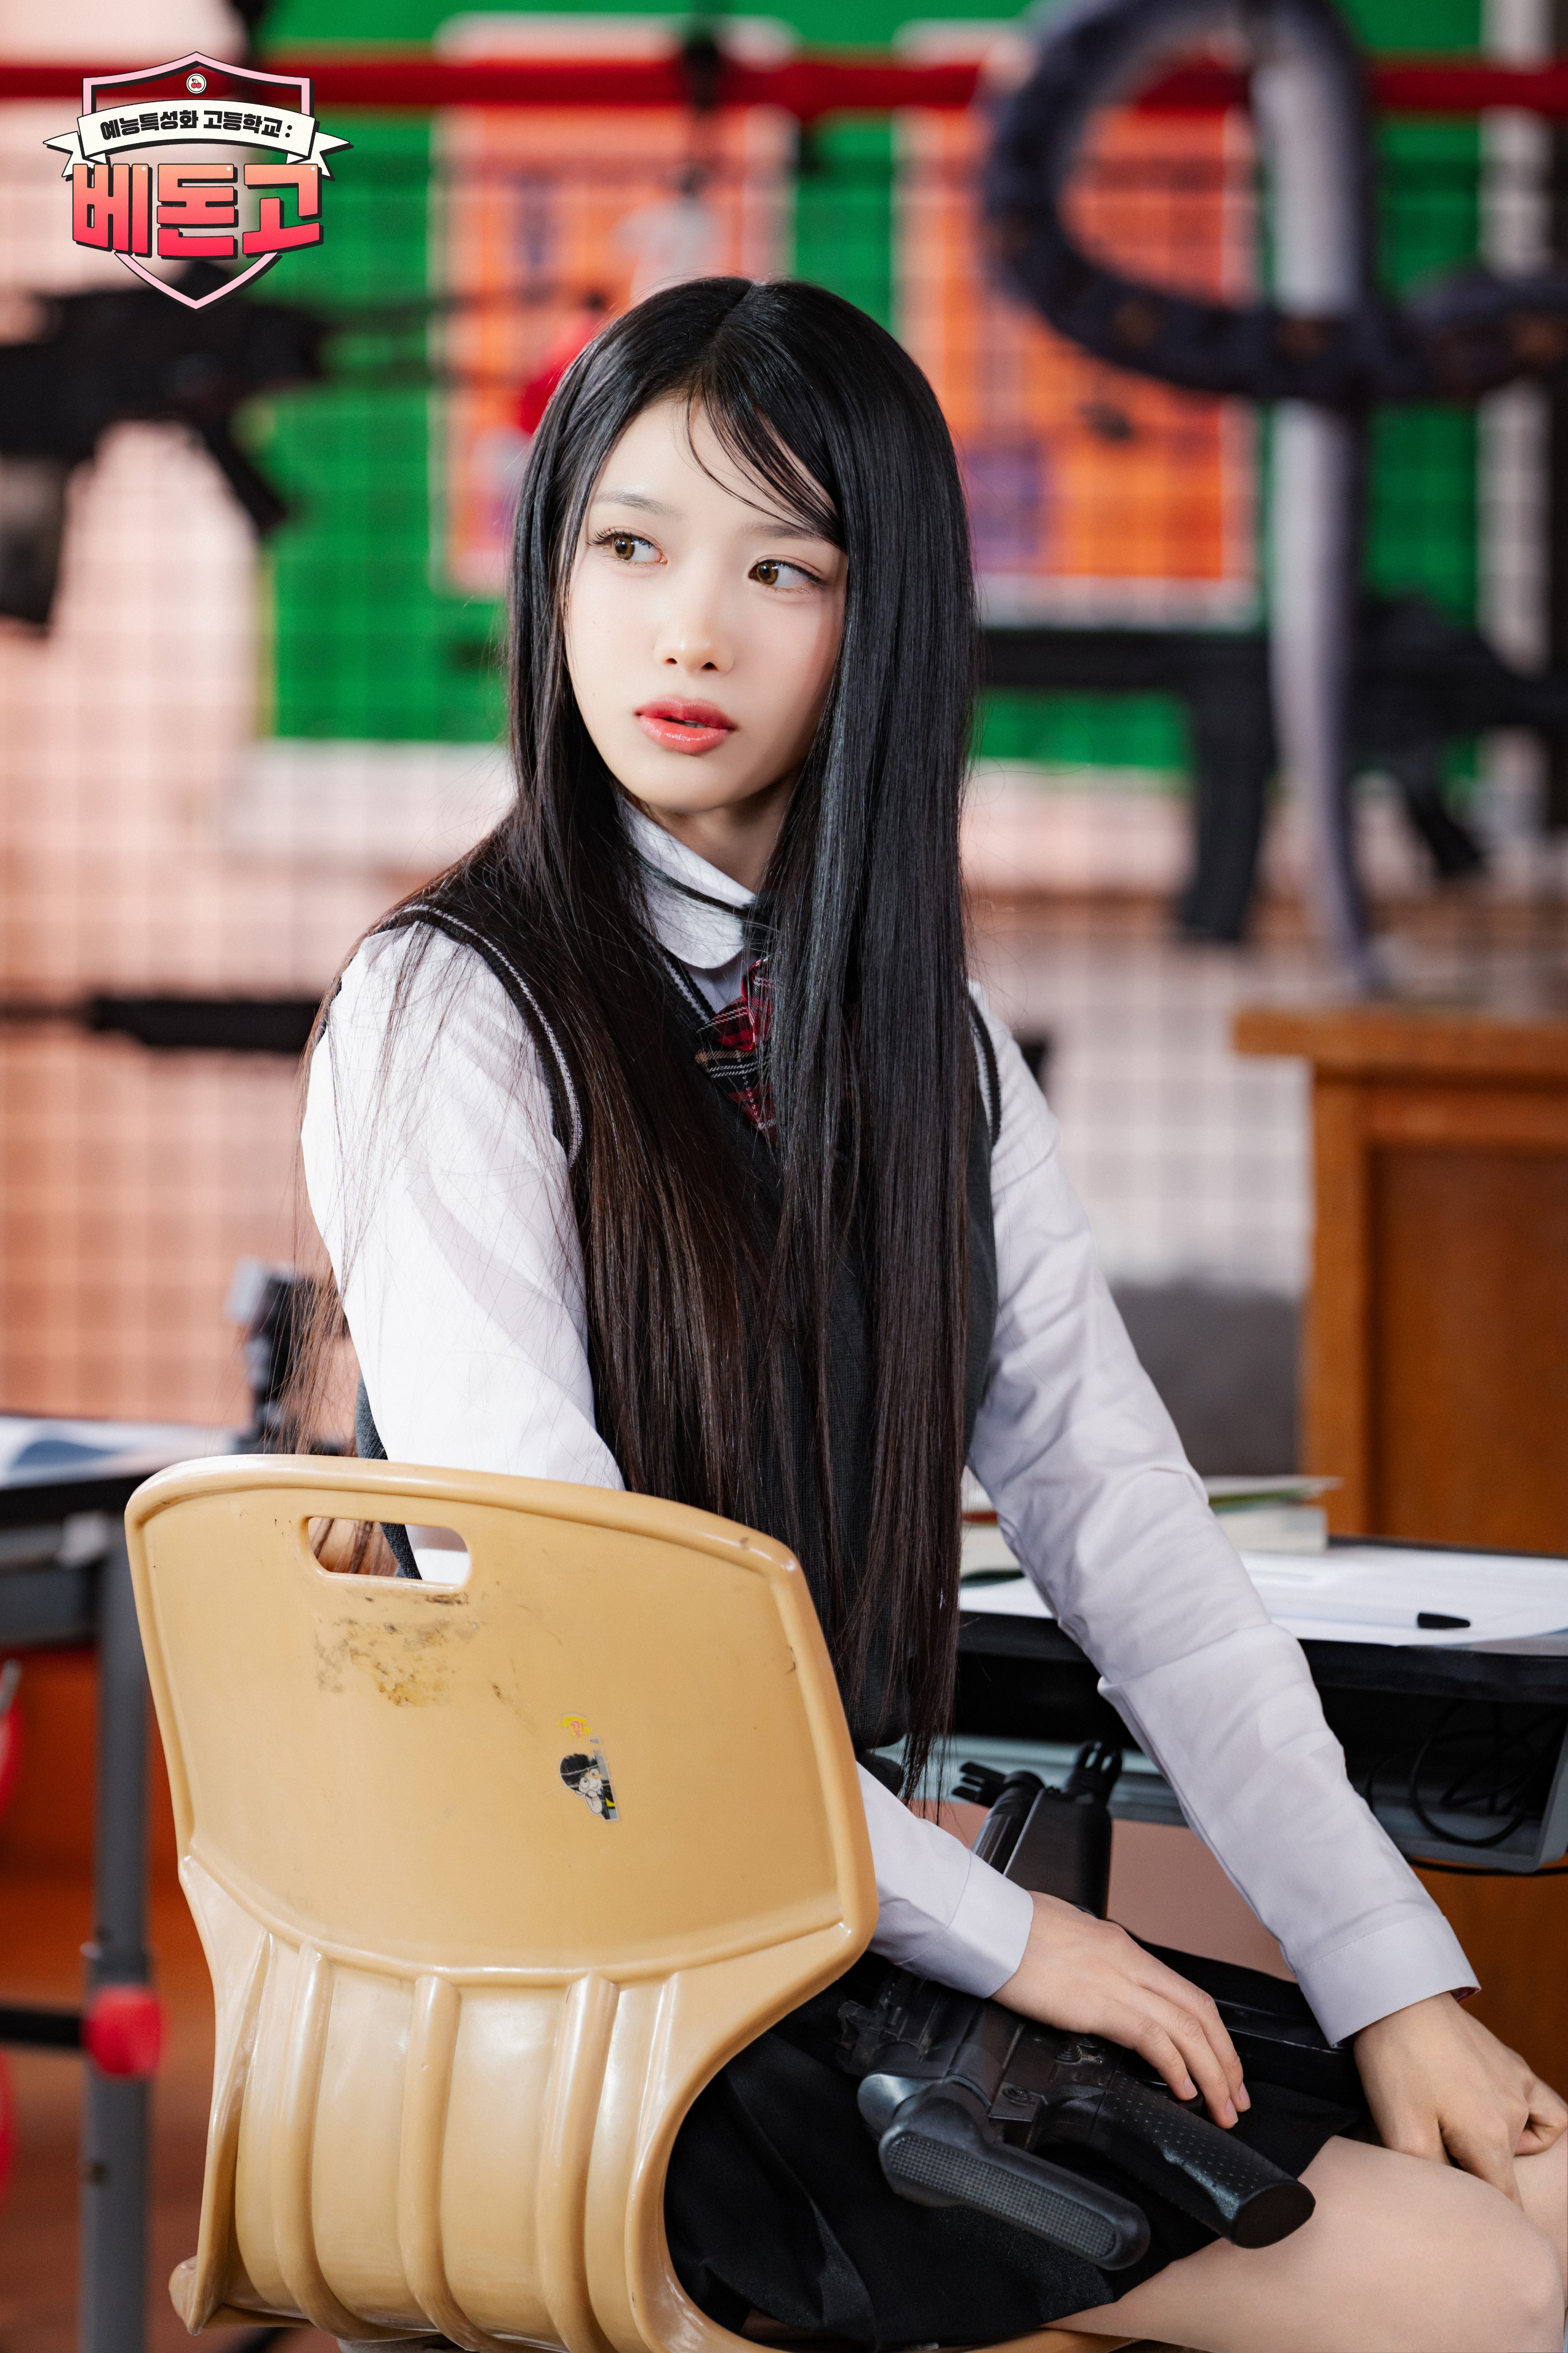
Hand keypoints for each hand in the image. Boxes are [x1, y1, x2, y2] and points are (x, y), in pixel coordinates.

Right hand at [994, 1889, 1249, 2129]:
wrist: (987, 1925)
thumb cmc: (1014, 1930)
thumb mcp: (1066, 1938)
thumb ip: (1091, 1964)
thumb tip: (1096, 1985)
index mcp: (1122, 1947)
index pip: (1186, 1992)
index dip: (1214, 2033)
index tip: (1224, 2064)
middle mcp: (1129, 1961)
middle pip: (1200, 2012)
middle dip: (1226, 2059)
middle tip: (1237, 2098)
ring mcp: (1116, 1981)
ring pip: (1187, 2029)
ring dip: (1213, 2074)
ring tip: (1223, 2108)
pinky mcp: (1097, 2003)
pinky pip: (1153, 2038)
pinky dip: (1177, 2067)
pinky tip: (1184, 2090)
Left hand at [1354, 1992, 1566, 2200]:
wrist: (1397, 1997)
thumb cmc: (1396, 2064)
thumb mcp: (1401, 2133)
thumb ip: (1435, 2179)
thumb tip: (1454, 2206)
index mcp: (1490, 2140)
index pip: (1506, 2203)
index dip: (1490, 2221)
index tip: (1471, 2226)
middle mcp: (1514, 2115)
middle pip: (1506, 2172)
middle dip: (1480, 2182)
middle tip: (1440, 2165)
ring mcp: (1518, 2087)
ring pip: (1524, 2142)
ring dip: (1498, 2152)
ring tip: (1459, 2141)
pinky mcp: (1513, 2064)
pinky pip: (1545, 2108)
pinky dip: (1535, 2125)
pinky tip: (1505, 2122)